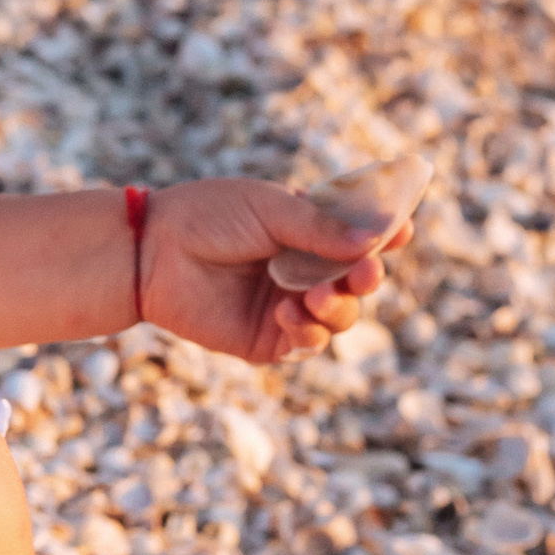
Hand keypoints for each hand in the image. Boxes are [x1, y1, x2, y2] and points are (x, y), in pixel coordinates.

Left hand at [139, 174, 417, 366]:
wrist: (151, 251)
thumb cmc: (208, 216)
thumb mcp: (269, 209)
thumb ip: (321, 227)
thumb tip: (378, 238)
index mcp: (307, 231)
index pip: (359, 237)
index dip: (385, 235)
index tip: (403, 229)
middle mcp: (304, 270)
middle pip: (357, 283)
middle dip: (367, 277)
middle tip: (366, 271)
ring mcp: (288, 305)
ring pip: (340, 318)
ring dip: (339, 309)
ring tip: (317, 294)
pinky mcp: (267, 339)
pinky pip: (307, 344)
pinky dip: (308, 332)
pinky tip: (289, 312)